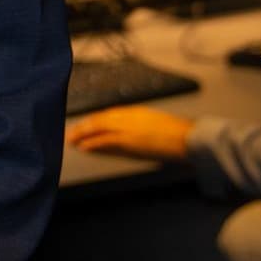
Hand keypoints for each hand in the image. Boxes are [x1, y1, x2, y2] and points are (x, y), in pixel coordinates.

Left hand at [65, 106, 194, 161]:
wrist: (188, 137)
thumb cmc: (178, 134)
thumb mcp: (156, 124)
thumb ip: (142, 126)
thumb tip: (133, 135)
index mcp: (135, 112)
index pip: (108, 115)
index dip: (94, 121)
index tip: (84, 126)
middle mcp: (129, 117)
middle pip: (100, 120)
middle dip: (84, 127)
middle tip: (71, 133)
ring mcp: (128, 129)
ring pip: (99, 129)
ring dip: (84, 135)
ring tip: (72, 140)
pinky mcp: (130, 141)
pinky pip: (106, 141)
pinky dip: (94, 143)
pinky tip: (84, 147)